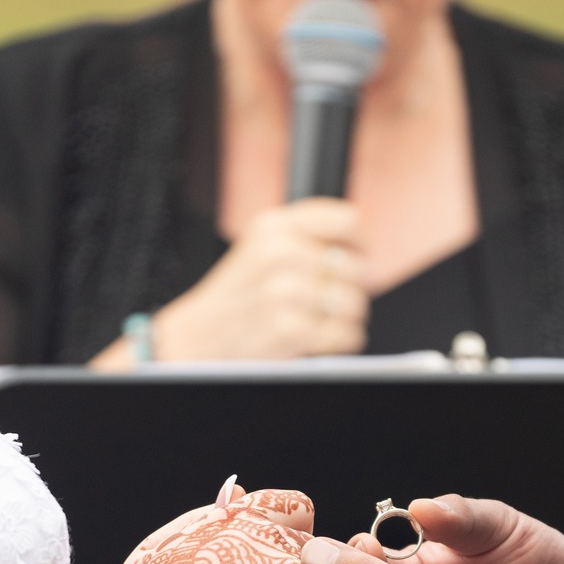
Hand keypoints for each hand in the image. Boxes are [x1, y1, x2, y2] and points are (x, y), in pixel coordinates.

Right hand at [139, 200, 368, 362]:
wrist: (198, 337)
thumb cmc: (237, 298)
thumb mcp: (262, 248)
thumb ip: (309, 240)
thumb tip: (365, 257)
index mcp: (274, 226)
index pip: (347, 221)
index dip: (359, 246)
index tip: (353, 260)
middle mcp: (278, 253)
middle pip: (356, 267)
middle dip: (352, 289)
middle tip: (330, 301)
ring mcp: (283, 292)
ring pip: (354, 302)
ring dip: (347, 318)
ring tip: (323, 321)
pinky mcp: (289, 329)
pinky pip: (346, 334)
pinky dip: (341, 341)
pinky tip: (320, 339)